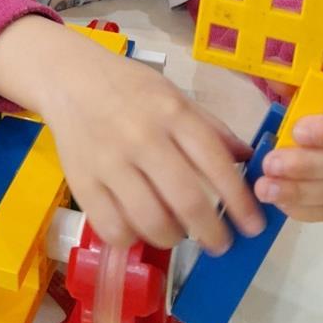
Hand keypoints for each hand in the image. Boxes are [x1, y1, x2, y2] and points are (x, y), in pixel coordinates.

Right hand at [37, 40, 265, 252]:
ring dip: (174, 238)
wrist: (69, 78)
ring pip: (152, 221)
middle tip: (220, 244)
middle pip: (187, 201)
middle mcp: (142, 137)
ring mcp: (110, 162)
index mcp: (172, 112)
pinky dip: (133, 239)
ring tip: (178, 232)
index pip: (216, 163)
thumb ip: (210, 127)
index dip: (240, 201)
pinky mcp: (81, 183)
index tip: (253, 226)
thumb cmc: (129, 87)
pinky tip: (139, 228)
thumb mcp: (174, 94)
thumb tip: (247, 159)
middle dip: (212, 233)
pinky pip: (114, 229)